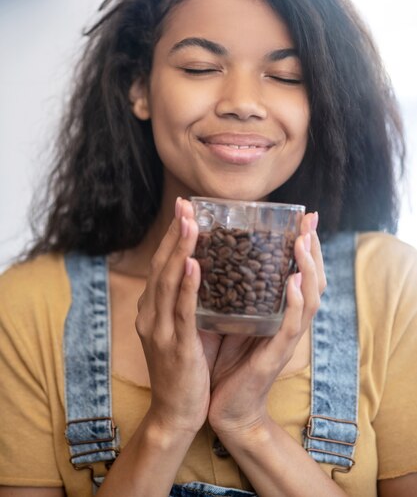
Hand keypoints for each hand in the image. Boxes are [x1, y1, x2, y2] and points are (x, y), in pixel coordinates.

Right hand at [135, 198, 219, 435]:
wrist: (175, 414)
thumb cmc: (185, 370)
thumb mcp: (184, 330)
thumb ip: (191, 303)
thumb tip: (213, 274)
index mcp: (154, 309)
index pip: (163, 265)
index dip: (173, 236)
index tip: (185, 210)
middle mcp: (151, 314)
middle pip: (162, 266)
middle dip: (175, 234)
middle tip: (186, 206)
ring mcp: (159, 330)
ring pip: (169, 282)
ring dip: (180, 250)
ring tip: (192, 224)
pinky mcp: (174, 346)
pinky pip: (181, 311)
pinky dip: (187, 286)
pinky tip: (195, 264)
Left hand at [207, 212, 325, 436]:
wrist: (225, 409)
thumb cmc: (227, 361)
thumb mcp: (231, 319)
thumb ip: (232, 293)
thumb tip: (214, 256)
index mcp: (277, 312)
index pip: (298, 273)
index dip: (304, 246)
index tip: (303, 216)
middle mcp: (287, 323)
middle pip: (312, 280)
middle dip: (312, 249)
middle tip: (310, 221)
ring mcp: (285, 340)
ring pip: (309, 299)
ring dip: (307, 269)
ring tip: (303, 242)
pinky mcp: (275, 357)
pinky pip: (290, 328)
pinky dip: (294, 304)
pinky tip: (291, 283)